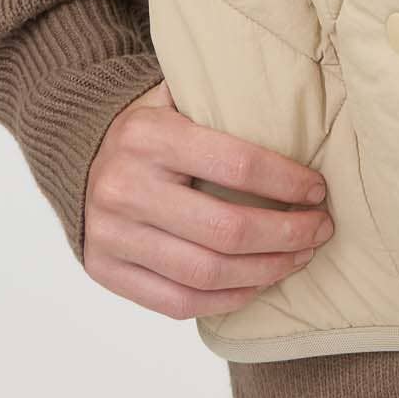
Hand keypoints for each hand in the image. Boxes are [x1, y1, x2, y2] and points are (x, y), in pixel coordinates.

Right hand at [81, 78, 334, 319]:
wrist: (77, 152)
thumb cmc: (151, 124)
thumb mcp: (177, 95)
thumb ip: (222, 99)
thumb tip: (297, 104)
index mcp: (149, 135)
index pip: (236, 165)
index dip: (286, 182)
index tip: (319, 191)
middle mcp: (125, 187)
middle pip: (226, 229)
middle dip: (286, 234)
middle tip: (321, 230)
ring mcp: (111, 235)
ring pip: (206, 274)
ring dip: (266, 272)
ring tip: (300, 258)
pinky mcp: (105, 271)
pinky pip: (177, 303)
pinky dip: (227, 301)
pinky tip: (259, 284)